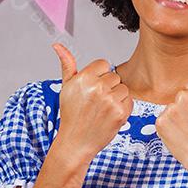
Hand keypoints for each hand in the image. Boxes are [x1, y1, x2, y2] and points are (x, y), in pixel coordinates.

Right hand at [50, 43, 132, 161]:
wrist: (76, 141)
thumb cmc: (71, 114)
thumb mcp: (66, 87)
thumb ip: (67, 64)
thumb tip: (57, 45)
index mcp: (84, 78)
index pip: (104, 64)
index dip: (99, 76)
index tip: (92, 88)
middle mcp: (97, 88)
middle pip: (115, 76)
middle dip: (108, 87)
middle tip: (96, 102)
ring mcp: (110, 101)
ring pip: (123, 88)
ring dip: (116, 97)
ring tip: (103, 108)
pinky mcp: (121, 113)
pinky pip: (129, 101)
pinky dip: (122, 107)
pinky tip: (109, 115)